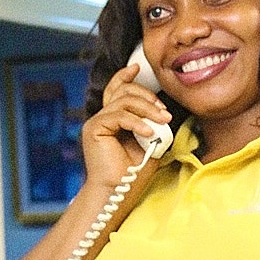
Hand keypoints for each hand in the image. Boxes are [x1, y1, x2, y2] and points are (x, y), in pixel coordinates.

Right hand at [80, 62, 172, 187]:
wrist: (119, 192)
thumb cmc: (133, 173)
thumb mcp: (151, 143)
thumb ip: (153, 125)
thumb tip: (164, 112)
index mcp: (113, 120)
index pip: (116, 89)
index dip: (125, 76)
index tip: (137, 67)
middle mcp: (102, 118)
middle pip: (123, 90)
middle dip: (148, 96)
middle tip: (165, 112)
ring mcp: (97, 122)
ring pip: (124, 101)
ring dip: (148, 109)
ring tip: (163, 121)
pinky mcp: (94, 129)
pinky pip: (118, 115)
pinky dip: (137, 122)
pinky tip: (149, 133)